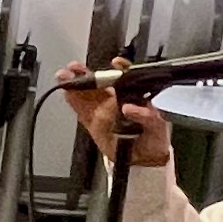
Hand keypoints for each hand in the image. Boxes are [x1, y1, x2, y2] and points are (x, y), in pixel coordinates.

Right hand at [54, 65, 174, 167]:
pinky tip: (67, 92)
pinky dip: (73, 100)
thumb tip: (130, 108)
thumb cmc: (153, 138)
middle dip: (86, 73)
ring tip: (65, 76)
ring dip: (75, 83)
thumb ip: (147, 116)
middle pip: (99, 82)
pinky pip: (81, 109)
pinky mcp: (93, 122)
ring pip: (86, 93)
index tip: (115, 63)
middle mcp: (115, 101)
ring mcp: (102, 111)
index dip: (119, 68)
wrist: (143, 158)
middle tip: (77, 68)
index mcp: (132, 96)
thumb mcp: (157, 125)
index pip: (124, 78)